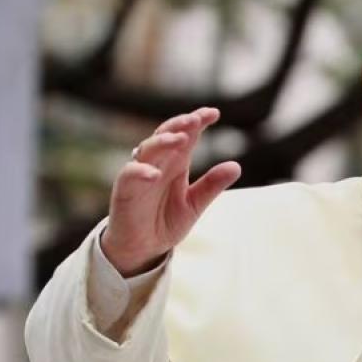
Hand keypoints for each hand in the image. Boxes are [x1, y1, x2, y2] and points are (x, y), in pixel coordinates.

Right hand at [101, 107, 241, 276]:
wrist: (143, 248)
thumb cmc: (165, 221)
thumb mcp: (195, 204)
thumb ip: (212, 185)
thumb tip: (236, 166)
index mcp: (177, 163)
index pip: (187, 135)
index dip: (197, 121)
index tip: (214, 113)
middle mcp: (158, 163)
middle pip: (166, 135)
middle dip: (180, 125)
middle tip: (196, 119)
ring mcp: (140, 175)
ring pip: (147, 149)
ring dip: (162, 142)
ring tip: (180, 138)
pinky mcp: (125, 191)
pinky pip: (129, 175)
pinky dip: (140, 172)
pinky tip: (154, 173)